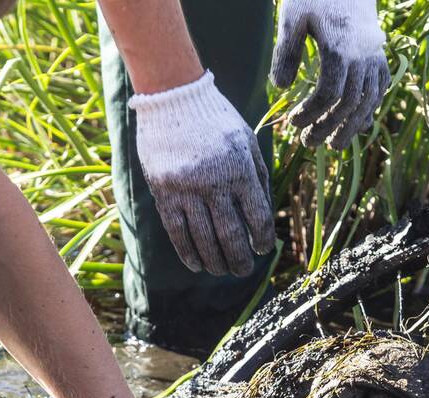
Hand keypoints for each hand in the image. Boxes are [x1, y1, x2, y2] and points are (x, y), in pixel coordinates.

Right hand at [129, 71, 275, 276]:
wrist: (173, 96)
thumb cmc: (215, 119)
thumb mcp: (246, 140)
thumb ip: (257, 176)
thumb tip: (264, 217)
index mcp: (239, 168)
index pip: (256, 216)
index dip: (261, 239)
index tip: (262, 250)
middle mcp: (214, 181)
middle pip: (230, 235)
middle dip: (239, 259)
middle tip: (243, 271)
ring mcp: (186, 188)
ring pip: (203, 238)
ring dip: (215, 261)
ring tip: (222, 270)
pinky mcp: (164, 191)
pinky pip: (177, 231)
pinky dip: (188, 252)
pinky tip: (196, 264)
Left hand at [270, 0, 389, 149]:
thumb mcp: (293, 17)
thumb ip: (286, 51)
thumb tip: (280, 87)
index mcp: (340, 48)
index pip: (329, 93)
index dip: (311, 113)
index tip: (293, 122)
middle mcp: (362, 57)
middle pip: (349, 104)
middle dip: (328, 127)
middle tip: (308, 142)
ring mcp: (375, 58)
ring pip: (368, 102)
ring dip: (351, 127)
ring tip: (335, 146)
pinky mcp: (380, 58)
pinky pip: (380, 90)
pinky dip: (369, 110)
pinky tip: (358, 125)